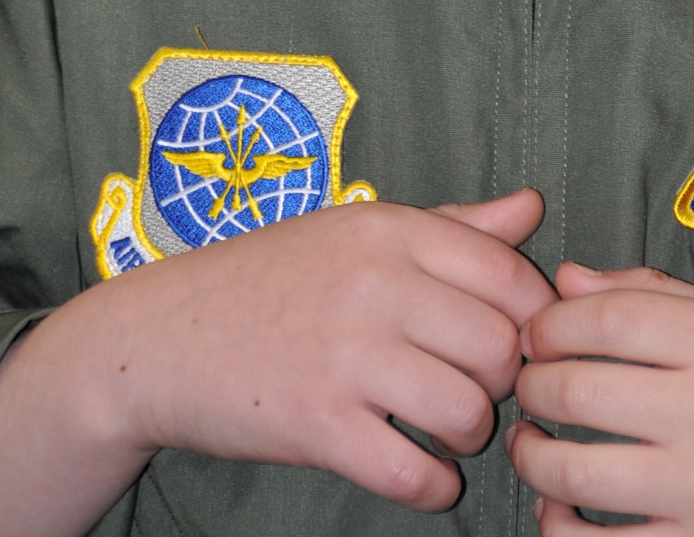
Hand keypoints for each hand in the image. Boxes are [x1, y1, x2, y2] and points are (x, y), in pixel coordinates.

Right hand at [0, 190, 554, 536]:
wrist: (161, 337)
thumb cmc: (272, 278)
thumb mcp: (357, 230)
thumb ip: (452, 225)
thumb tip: (531, 208)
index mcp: (390, 229)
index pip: (510, 275)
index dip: (530, 320)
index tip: (512, 341)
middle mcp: (374, 283)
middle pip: (500, 348)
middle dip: (502, 382)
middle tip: (475, 389)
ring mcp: (344, 355)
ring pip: (468, 412)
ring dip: (469, 436)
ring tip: (444, 429)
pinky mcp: (316, 425)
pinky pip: (414, 472)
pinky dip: (433, 486)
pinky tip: (422, 472)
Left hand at [509, 263, 693, 536]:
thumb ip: (656, 296)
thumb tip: (567, 281)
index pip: (606, 317)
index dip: (551, 321)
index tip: (538, 330)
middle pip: (578, 388)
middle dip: (531, 381)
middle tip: (527, 381)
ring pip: (573, 469)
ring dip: (531, 453)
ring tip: (531, 440)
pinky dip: (559, 527)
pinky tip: (557, 505)